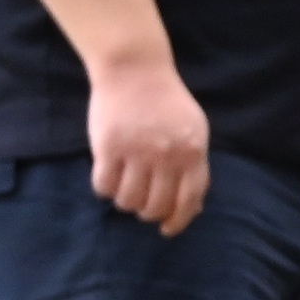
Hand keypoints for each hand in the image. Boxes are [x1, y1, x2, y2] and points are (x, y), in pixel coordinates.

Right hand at [87, 56, 211, 233]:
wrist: (136, 69)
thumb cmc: (167, 102)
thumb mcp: (194, 130)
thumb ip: (195, 165)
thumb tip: (194, 207)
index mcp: (192, 152)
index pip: (189, 200)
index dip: (178, 221)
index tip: (167, 230)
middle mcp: (166, 155)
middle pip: (156, 206)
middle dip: (148, 213)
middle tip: (142, 205)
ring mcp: (137, 151)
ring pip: (129, 201)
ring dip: (126, 202)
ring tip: (125, 188)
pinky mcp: (108, 147)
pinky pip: (104, 186)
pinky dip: (105, 189)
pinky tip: (108, 178)